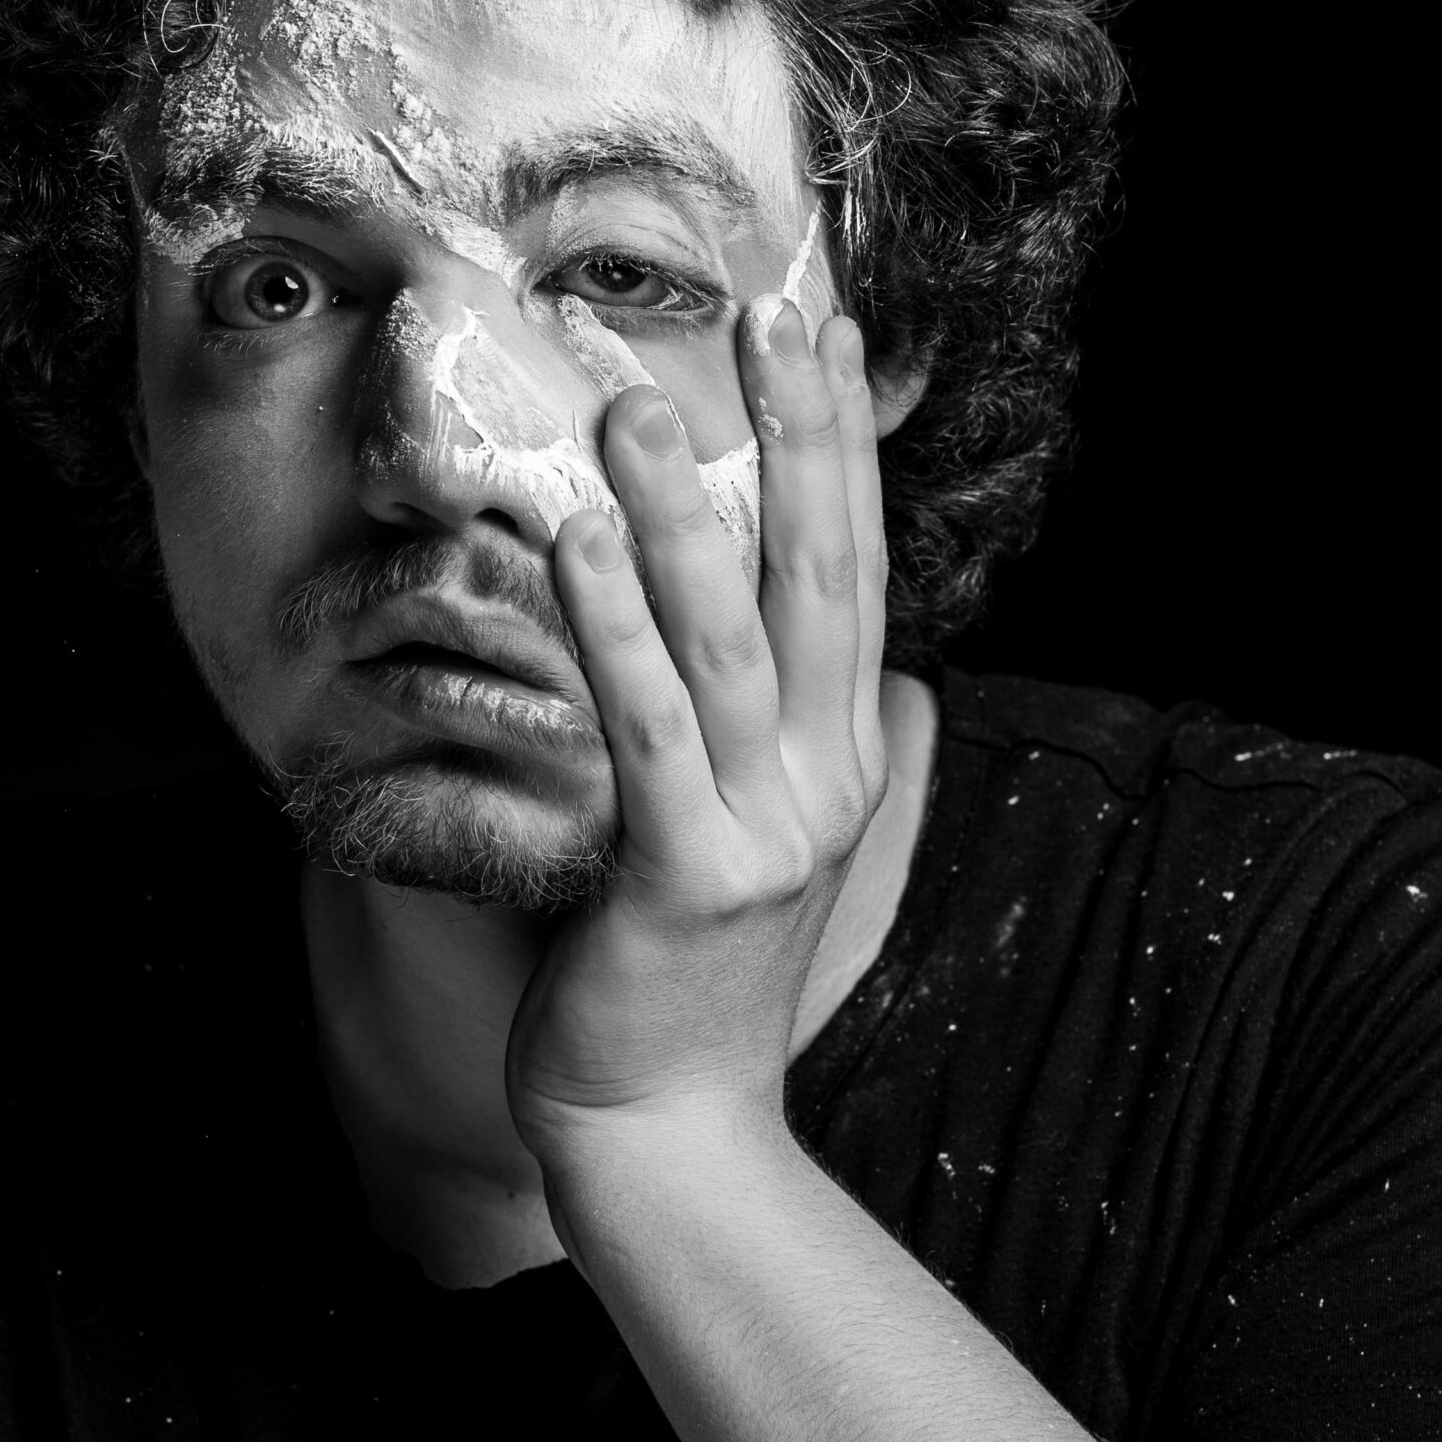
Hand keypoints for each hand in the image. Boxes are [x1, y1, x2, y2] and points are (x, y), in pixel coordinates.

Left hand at [505, 297, 890, 1170]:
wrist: (672, 1125)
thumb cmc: (695, 966)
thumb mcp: (768, 832)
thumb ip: (797, 735)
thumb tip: (846, 652)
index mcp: (844, 754)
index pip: (857, 569)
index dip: (845, 447)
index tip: (829, 333)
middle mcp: (826, 779)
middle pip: (823, 579)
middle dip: (801, 441)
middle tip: (776, 316)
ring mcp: (767, 831)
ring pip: (731, 643)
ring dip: (691, 516)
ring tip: (643, 406)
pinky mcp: (691, 881)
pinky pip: (651, 732)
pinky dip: (618, 633)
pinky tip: (584, 543)